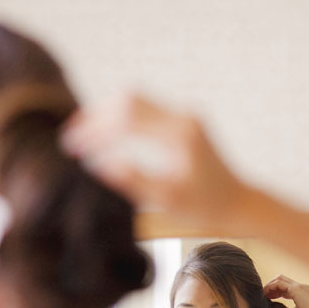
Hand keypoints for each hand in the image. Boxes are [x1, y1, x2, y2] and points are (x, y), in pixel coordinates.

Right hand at [61, 93, 244, 225]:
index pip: (127, 119)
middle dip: (95, 117)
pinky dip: (120, 118)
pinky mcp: (182, 120)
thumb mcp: (167, 201)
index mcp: (179, 135)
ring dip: (106, 115)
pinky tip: (105, 136)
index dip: (95, 130)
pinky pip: (144, 108)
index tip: (74, 148)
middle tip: (70, 140)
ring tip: (82, 137)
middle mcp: (182, 117)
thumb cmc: (204, 207)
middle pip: (128, 99)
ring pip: (134, 99)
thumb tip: (99, 166)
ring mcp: (184, 115)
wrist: (238, 202)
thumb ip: (134, 182)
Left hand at [262, 275, 308, 307]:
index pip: (285, 287)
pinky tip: (266, 294)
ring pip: (279, 279)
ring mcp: (298, 286)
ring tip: (263, 294)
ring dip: (269, 285)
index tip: (268, 298)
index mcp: (300, 293)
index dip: (275, 291)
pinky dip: (270, 287)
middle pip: (281, 280)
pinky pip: (279, 283)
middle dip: (271, 286)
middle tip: (264, 295)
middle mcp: (300, 287)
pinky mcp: (296, 288)